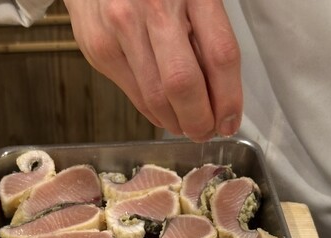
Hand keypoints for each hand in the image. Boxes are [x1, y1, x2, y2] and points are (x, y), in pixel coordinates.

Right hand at [63, 0, 241, 141]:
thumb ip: (205, 36)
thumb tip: (220, 94)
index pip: (220, 55)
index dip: (228, 98)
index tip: (230, 121)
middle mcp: (156, 7)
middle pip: (184, 83)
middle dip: (199, 120)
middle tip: (205, 131)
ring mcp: (122, 27)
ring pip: (156, 97)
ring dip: (176, 122)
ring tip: (186, 125)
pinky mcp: (100, 47)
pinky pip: (135, 95)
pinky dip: (155, 114)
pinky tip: (165, 114)